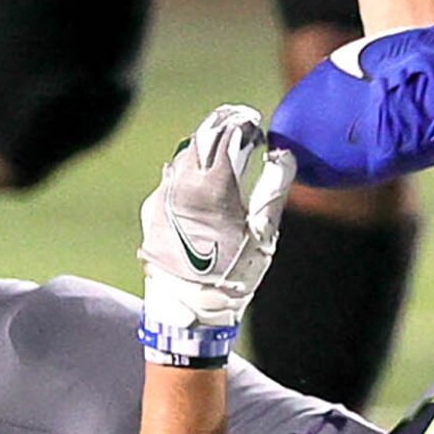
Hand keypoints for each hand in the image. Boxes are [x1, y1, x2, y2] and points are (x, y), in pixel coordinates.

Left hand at [139, 105, 295, 365]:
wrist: (188, 312)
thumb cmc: (233, 274)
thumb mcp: (264, 234)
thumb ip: (275, 188)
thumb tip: (283, 154)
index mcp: (213, 186)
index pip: (225, 133)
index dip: (242, 122)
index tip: (255, 122)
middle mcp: (181, 184)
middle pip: (200, 137)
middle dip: (220, 126)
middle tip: (239, 123)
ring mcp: (162, 196)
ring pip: (183, 155)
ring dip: (203, 146)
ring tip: (222, 147)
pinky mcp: (151, 210)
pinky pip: (170, 177)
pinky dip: (188, 169)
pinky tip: (200, 176)